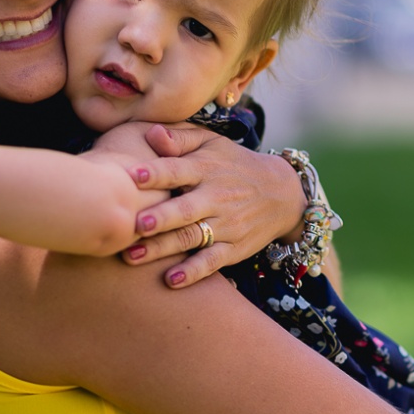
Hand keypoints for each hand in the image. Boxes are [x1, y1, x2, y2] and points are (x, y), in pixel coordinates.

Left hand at [122, 123, 304, 287]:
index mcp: (206, 168)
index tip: (131, 176)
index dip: (156, 173)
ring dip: (162, 248)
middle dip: (161, 217)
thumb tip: (151, 132)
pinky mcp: (234, 248)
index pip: (178, 170)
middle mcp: (216, 196)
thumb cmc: (233, 164)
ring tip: (131, 257)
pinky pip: (212, 261)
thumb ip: (181, 137)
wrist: (282, 193)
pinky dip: (193, 272)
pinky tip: (171, 281)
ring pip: (192, 237)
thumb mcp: (212, 143)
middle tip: (134, 225)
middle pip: (185, 209)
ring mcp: (226, 224)